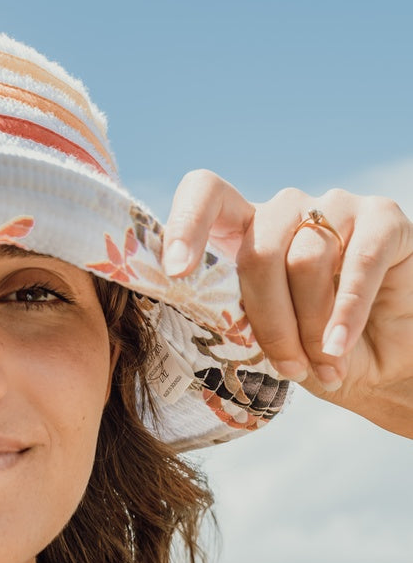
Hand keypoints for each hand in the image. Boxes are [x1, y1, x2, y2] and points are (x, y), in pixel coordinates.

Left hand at [163, 170, 412, 436]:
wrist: (387, 366)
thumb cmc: (313, 351)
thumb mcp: (264, 340)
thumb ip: (230, 318)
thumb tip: (184, 314)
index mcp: (244, 231)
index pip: (205, 194)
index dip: (186, 224)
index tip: (175, 272)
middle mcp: (285, 211)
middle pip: (259, 249)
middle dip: (269, 318)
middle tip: (287, 368)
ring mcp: (334, 206)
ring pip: (306, 259)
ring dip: (311, 325)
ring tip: (323, 367)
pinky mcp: (383, 218)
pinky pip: (358, 260)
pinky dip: (346, 310)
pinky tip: (339, 345)